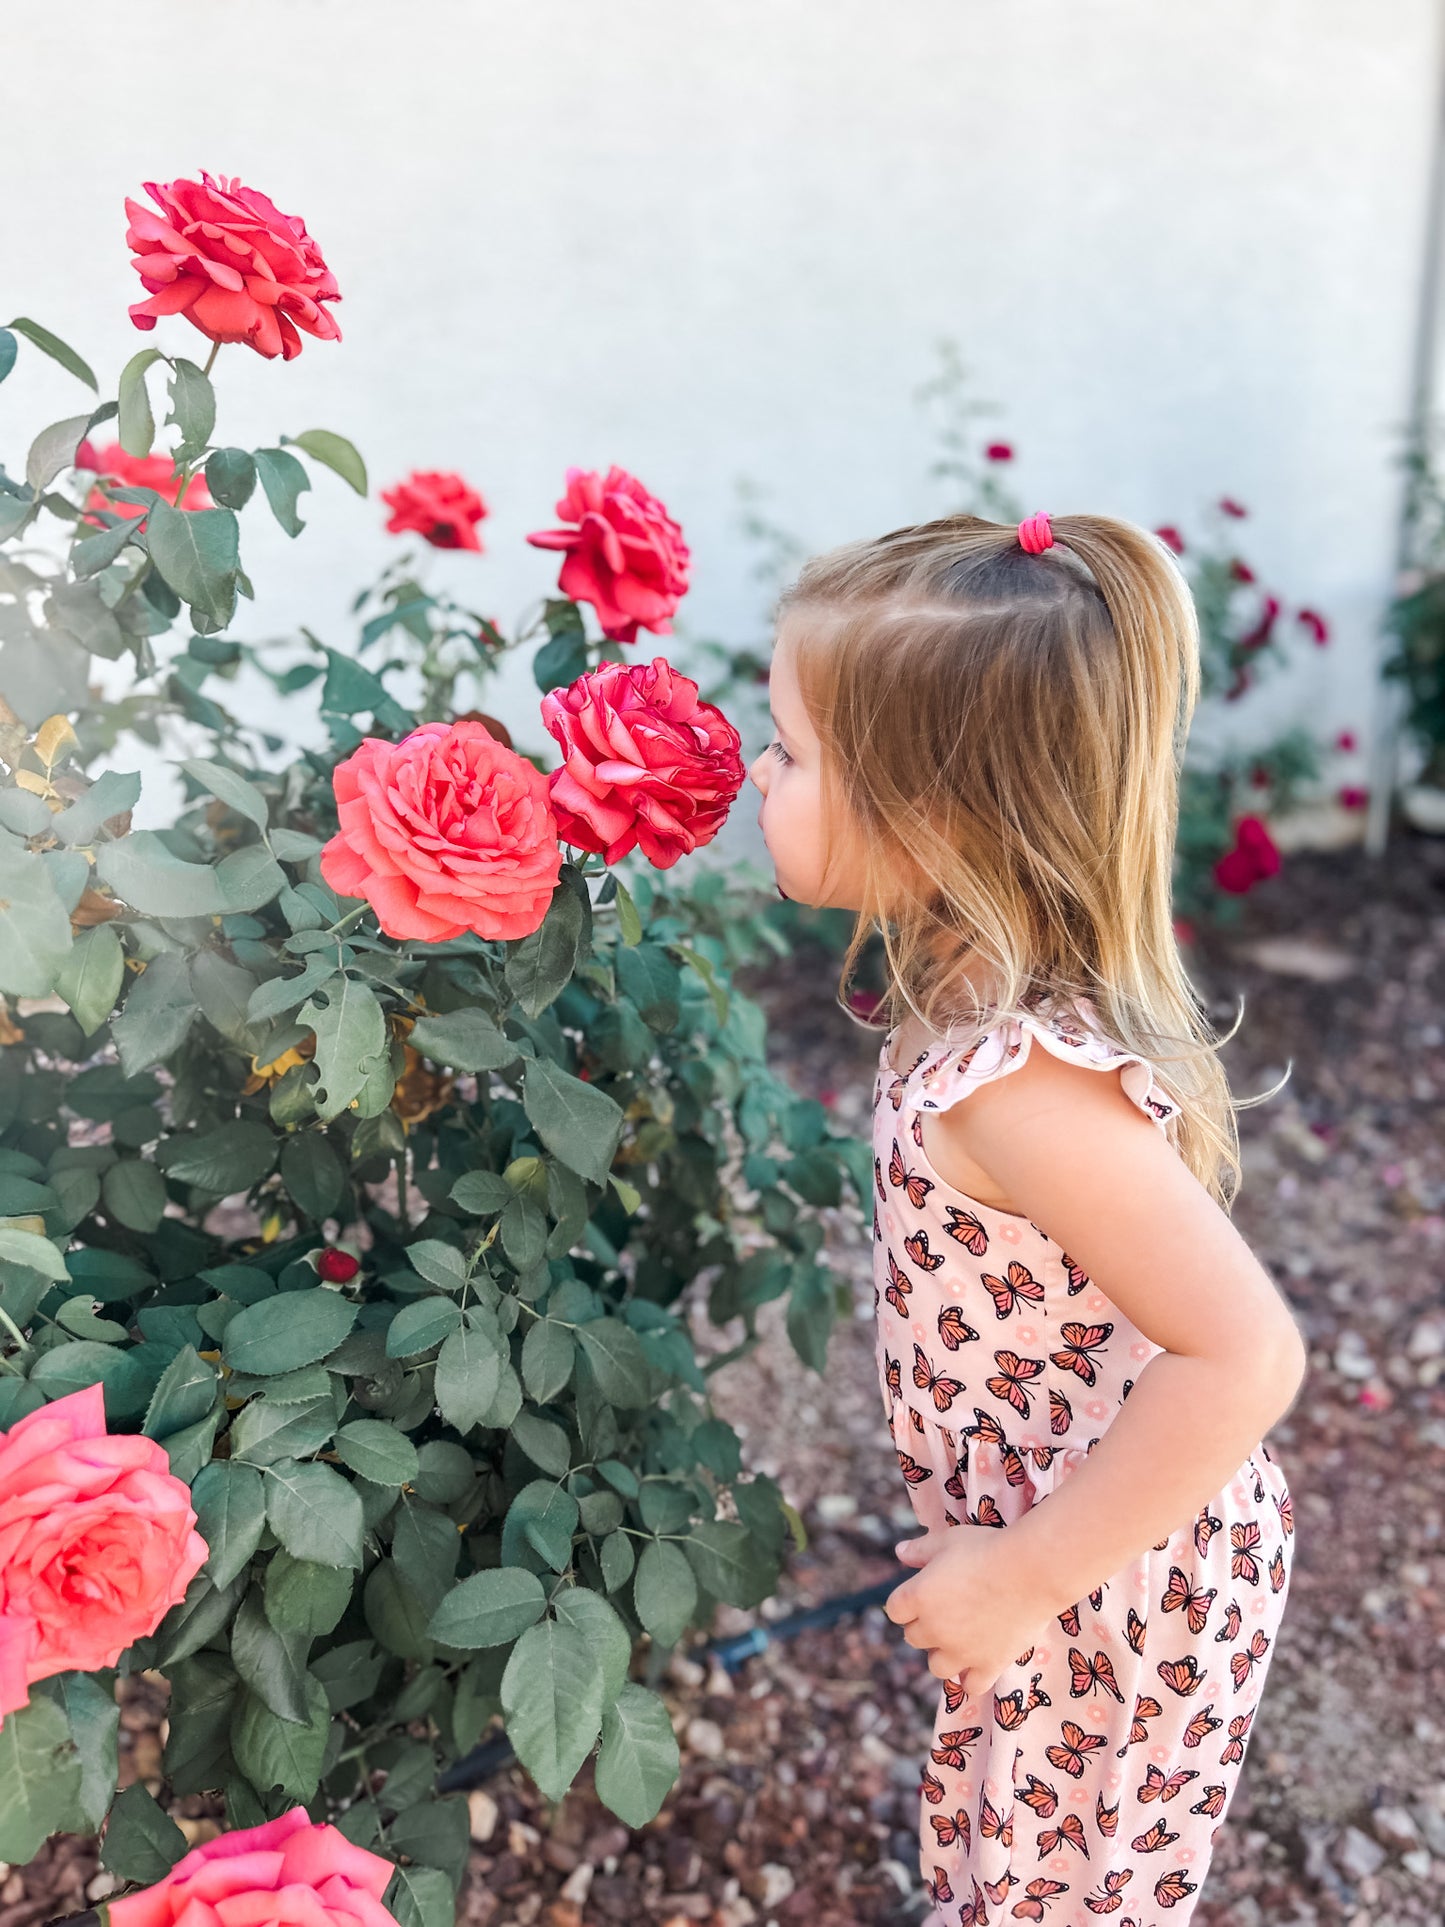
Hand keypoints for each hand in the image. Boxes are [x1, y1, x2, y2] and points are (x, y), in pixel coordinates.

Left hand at [885, 1523, 1055, 1696]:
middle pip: (914, 1638)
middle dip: (926, 1625)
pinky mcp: (989, 1665)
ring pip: (937, 1666)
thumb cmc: (987, 1548)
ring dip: (943, 1654)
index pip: (894, 1610)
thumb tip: (899, 1552)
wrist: (1031, 1571)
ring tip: (961, 1638)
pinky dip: (972, 1677)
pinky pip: (971, 1685)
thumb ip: (920, 1550)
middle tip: (948, 1610)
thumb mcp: (948, 1540)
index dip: (907, 1602)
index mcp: (918, 1597)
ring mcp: (961, 1651)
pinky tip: (978, 1663)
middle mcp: (934, 1628)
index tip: (924, 1593)